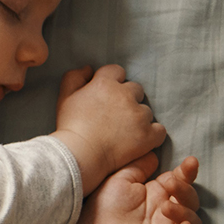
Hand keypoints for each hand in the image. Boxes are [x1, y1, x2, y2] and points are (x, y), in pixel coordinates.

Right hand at [51, 65, 165, 193]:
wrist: (79, 155)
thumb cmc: (70, 127)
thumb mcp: (64, 97)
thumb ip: (74, 77)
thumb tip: (89, 69)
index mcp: (105, 83)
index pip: (117, 71)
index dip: (112, 82)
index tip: (105, 95)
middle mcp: (125, 95)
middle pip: (135, 89)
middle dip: (127, 98)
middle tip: (114, 114)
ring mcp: (139, 115)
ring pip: (146, 110)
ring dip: (137, 118)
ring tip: (123, 131)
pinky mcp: (149, 134)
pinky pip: (159, 130)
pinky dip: (151, 134)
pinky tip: (139, 140)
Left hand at [85, 154, 201, 223]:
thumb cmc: (104, 204)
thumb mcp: (122, 179)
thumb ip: (139, 167)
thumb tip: (154, 154)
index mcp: (158, 194)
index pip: (182, 182)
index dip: (188, 172)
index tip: (190, 162)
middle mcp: (167, 212)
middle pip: (191, 200)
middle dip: (185, 190)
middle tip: (169, 184)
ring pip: (194, 223)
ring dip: (186, 212)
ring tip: (165, 207)